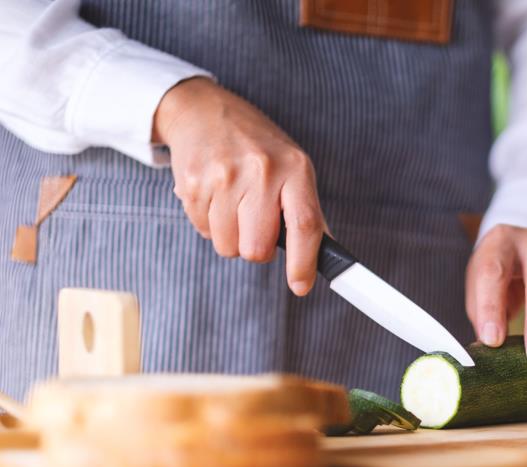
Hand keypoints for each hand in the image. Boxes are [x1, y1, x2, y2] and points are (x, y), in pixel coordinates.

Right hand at [153, 78, 324, 295]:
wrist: (204, 110)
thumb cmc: (256, 146)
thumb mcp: (292, 167)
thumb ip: (305, 210)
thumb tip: (322, 256)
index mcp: (294, 169)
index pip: (305, 225)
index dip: (303, 263)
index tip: (300, 286)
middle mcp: (262, 171)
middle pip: (258, 248)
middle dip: (256, 248)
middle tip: (255, 224)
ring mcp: (224, 176)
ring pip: (228, 245)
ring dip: (230, 235)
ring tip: (232, 204)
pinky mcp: (193, 183)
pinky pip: (203, 230)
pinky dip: (209, 222)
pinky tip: (214, 196)